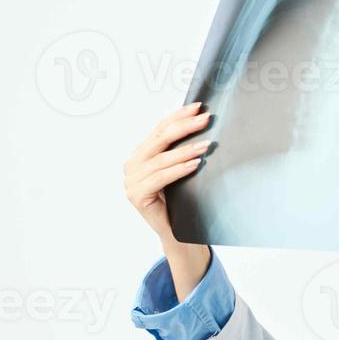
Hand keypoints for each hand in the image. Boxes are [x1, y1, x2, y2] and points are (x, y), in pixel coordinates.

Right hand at [123, 101, 212, 242]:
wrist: (178, 233)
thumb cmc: (182, 200)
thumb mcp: (181, 170)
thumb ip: (180, 151)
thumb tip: (200, 123)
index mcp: (141, 154)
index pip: (160, 129)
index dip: (178, 116)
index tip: (197, 106)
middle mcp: (132, 164)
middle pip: (159, 140)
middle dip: (184, 128)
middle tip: (205, 120)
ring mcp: (131, 181)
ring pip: (161, 160)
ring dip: (185, 151)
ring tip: (206, 145)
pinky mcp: (137, 195)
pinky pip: (160, 178)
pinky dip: (179, 170)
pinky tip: (195, 164)